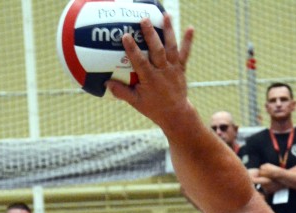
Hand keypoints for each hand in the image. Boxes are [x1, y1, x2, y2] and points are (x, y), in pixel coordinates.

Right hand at [106, 15, 193, 130]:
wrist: (176, 114)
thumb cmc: (153, 108)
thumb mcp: (136, 102)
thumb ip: (121, 92)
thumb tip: (105, 83)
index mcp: (150, 79)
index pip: (140, 62)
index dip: (132, 49)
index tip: (126, 36)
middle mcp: (163, 72)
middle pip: (157, 50)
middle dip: (151, 35)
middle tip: (144, 19)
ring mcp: (173, 69)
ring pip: (171, 47)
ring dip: (168, 30)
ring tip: (165, 15)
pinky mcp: (181, 68)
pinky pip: (185, 53)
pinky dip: (188, 41)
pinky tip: (190, 27)